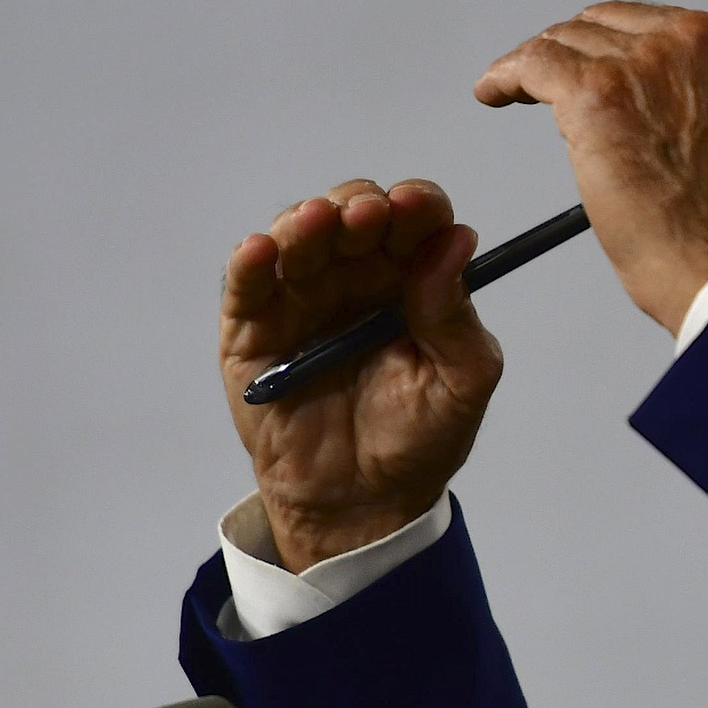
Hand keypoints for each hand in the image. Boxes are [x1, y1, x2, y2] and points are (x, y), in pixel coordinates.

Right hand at [220, 179, 503, 571]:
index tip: (419, 207)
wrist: (362, 502)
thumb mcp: (460, 382)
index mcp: (410, 278)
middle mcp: (354, 275)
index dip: (417, 206)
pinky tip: (261, 251)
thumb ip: (456, 317)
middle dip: (359, 206)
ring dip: (306, 223)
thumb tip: (457, 242)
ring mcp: (301, 297)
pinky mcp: (253, 329)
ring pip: (297, 238)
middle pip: (352, 214)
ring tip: (317, 223)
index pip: (414, 222)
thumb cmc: (418, 438)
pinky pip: (247, 286)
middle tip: (369, 217)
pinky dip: (250, 263)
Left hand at [473, 2, 707, 333]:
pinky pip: (535, 64)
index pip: (668, 29)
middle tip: (559, 84)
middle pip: (614, 26)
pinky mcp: (598, 92)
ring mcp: (647, 61)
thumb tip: (698, 118)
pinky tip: (494, 92)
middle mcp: (698, 39)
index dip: (630, 52)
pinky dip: (508, 75)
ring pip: (571, 42)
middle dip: (584, 54)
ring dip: (542, 65)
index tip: (612, 69)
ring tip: (517, 90)